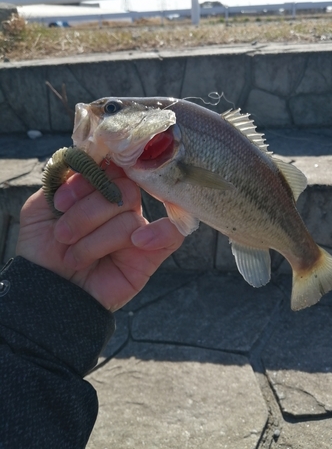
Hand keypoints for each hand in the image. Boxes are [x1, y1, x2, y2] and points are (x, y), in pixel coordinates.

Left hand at [16, 164, 183, 310]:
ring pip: (130, 216)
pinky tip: (137, 241)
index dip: (88, 179)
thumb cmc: (43, 249)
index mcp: (100, 190)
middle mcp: (122, 206)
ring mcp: (138, 228)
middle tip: (62, 235)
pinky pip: (173, 233)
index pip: (112, 167)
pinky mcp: (151, 254)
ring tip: (73, 257)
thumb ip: (65, 177)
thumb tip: (90, 157)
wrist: (47, 291)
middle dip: (87, 212)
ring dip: (94, 238)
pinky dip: (158, 233)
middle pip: (123, 189)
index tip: (60, 201)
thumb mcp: (41, 206)